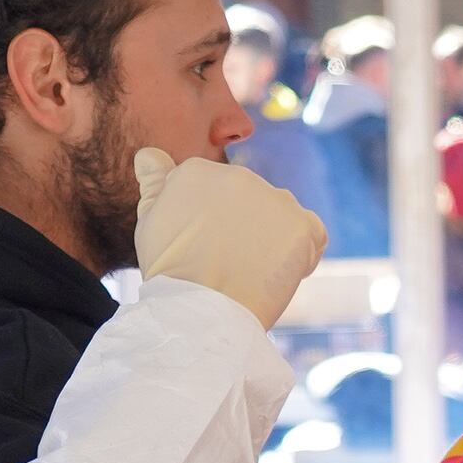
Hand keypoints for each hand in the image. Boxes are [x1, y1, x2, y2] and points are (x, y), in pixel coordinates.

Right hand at [133, 146, 325, 328]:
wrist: (203, 306)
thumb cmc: (172, 268)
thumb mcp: (150, 219)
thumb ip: (155, 183)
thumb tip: (152, 156)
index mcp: (199, 170)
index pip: (213, 191)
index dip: (209, 222)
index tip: (202, 246)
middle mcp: (239, 175)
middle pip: (248, 201)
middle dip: (242, 226)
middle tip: (227, 260)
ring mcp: (274, 198)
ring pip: (280, 215)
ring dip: (272, 237)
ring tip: (251, 267)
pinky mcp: (303, 224)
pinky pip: (312, 233)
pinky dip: (303, 252)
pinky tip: (278, 270)